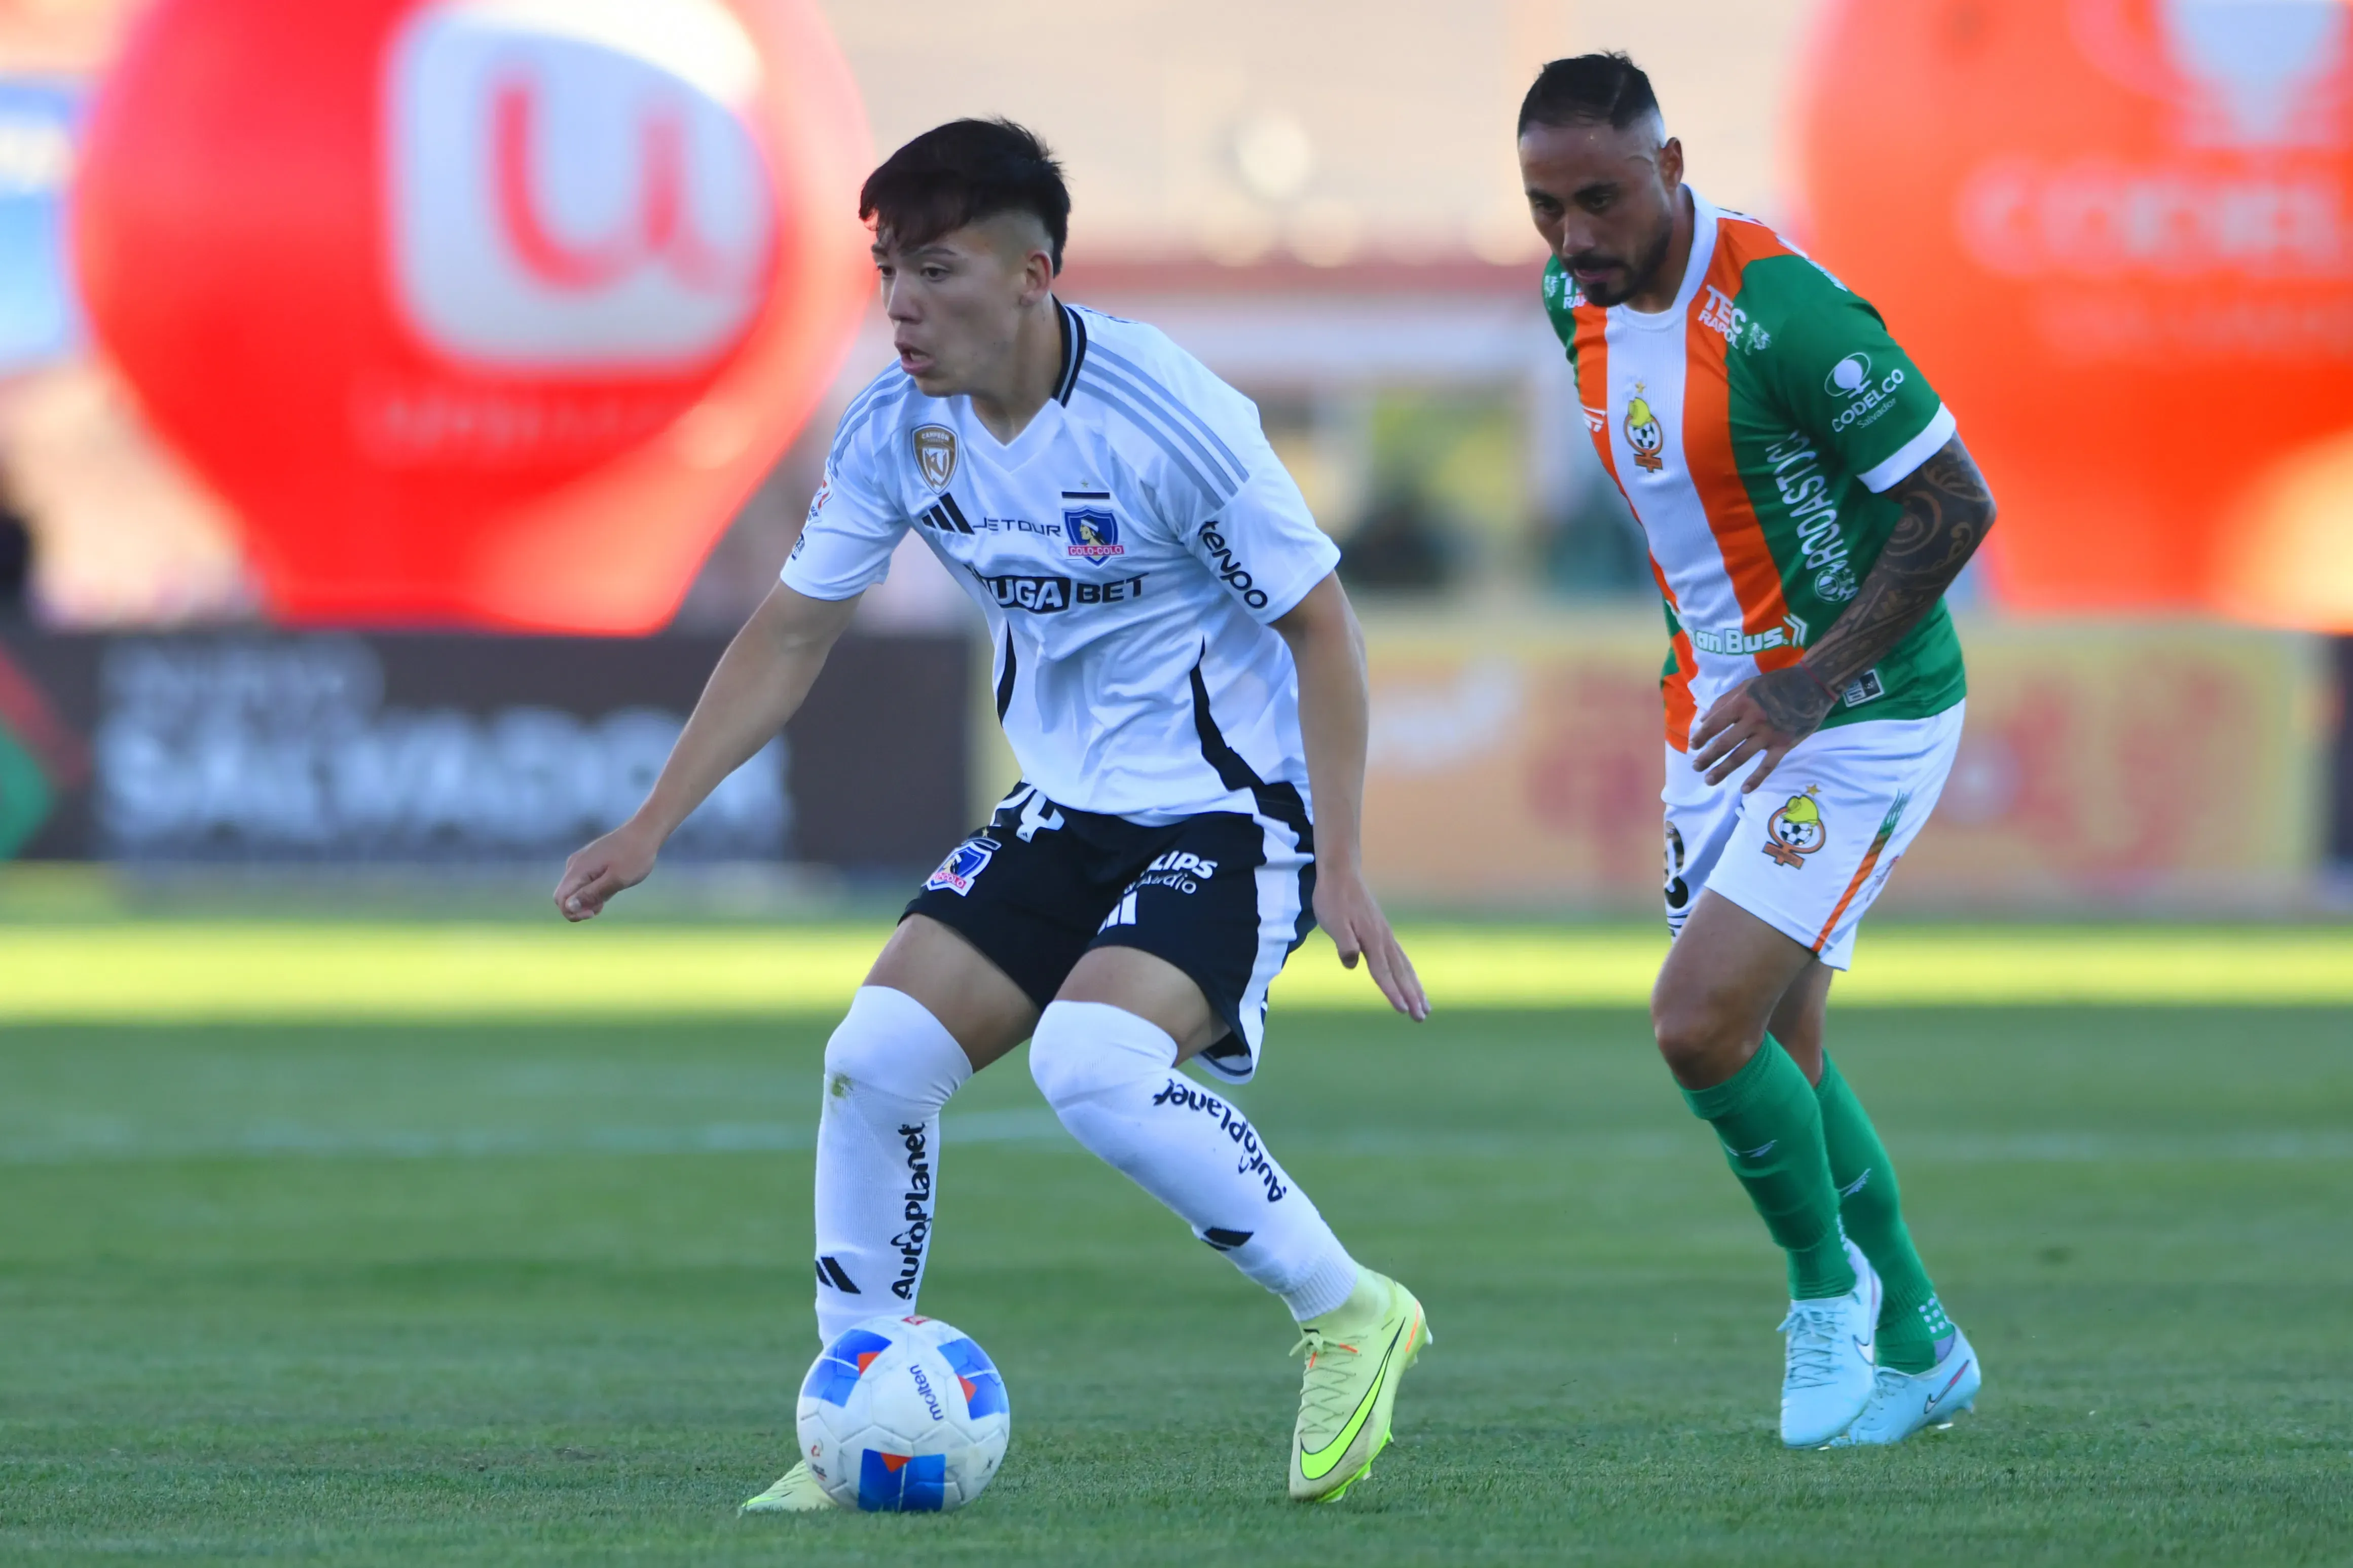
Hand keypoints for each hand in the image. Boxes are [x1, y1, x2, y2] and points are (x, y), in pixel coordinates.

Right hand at [553, 818, 662, 920]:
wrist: (645, 832)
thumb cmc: (634, 856)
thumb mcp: (616, 879)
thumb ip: (592, 893)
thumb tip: (568, 906)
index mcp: (578, 869)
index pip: (560, 899)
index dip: (572, 912)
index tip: (594, 913)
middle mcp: (575, 864)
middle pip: (565, 895)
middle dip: (580, 907)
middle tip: (602, 906)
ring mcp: (582, 861)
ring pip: (575, 889)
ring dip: (589, 899)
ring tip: (611, 892)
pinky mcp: (590, 861)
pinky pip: (584, 881)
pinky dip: (593, 890)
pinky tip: (611, 886)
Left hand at [1313, 863, 1427, 1020]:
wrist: (1341, 874)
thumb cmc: (1333, 899)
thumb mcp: (1332, 922)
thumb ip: (1344, 943)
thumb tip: (1351, 963)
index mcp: (1371, 940)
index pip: (1383, 972)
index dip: (1392, 992)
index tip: (1404, 1010)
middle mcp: (1383, 940)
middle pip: (1400, 974)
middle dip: (1412, 996)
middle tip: (1422, 1017)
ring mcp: (1386, 936)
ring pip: (1405, 967)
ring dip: (1415, 988)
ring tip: (1426, 1006)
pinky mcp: (1383, 932)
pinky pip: (1401, 958)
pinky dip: (1409, 973)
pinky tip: (1412, 980)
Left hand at [1690, 664, 1834, 791]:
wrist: (1812, 685)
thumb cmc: (1777, 683)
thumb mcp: (1747, 685)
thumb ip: (1724, 701)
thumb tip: (1703, 719)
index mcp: (1741, 704)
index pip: (1715, 724)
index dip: (1702, 736)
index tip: (1693, 746)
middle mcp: (1752, 721)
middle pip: (1724, 743)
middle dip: (1707, 757)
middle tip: (1696, 768)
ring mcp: (1769, 734)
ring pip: (1741, 757)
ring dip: (1723, 770)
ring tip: (1709, 780)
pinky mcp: (1784, 745)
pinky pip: (1768, 765)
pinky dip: (1756, 779)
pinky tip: (1744, 790)